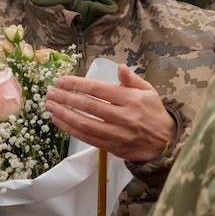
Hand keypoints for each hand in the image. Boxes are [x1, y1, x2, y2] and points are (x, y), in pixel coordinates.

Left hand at [45, 65, 174, 161]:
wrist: (165, 142)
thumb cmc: (153, 111)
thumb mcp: (148, 90)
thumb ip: (132, 79)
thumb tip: (120, 67)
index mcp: (131, 99)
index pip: (99, 90)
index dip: (78, 85)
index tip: (61, 81)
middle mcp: (123, 116)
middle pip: (89, 106)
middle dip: (66, 98)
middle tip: (50, 92)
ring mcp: (117, 134)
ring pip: (85, 124)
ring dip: (64, 114)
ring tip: (49, 106)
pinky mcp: (112, 147)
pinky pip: (88, 138)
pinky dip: (71, 130)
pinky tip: (59, 121)